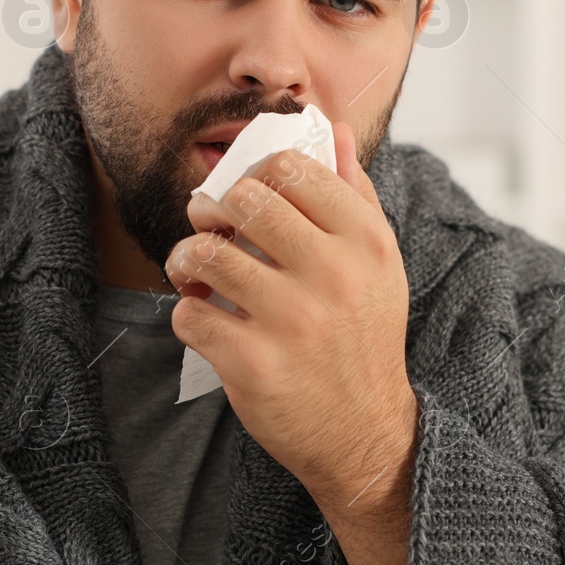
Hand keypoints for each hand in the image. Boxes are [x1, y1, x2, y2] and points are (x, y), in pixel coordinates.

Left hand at [165, 122, 418, 514]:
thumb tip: (336, 130)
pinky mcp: (253, 364)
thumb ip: (355, 194)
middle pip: (244, 200)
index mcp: (365, 241)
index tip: (243, 195)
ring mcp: (291, 320)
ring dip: (187, 260)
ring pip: (205, 254)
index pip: (291, 167)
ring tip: (194, 272)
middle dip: (212, 208)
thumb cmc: (363, 339)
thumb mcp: (378, 264)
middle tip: (209, 227)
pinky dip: (187, 314)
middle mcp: (332, 274)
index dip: (253, 173)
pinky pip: (190, 315)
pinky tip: (205, 320)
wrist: (364, 433)